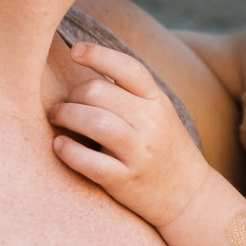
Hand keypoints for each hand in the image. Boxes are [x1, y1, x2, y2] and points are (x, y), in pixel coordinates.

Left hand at [48, 42, 211, 225]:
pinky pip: (89, 162)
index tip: (74, 51)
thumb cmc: (163, 147)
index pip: (127, 68)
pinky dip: (68, 150)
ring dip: (65, 115)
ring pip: (93, 121)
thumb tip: (86, 66)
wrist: (189, 194)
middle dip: (72, 95)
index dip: (98, 54)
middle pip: (98, 92)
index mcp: (156, 100)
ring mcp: (138, 152)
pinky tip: (59, 145)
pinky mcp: (125, 180)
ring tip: (57, 118)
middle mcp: (150, 122)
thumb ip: (129, 93)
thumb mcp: (157, 112)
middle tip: (62, 105)